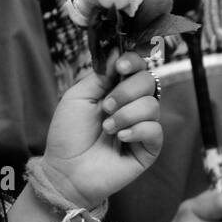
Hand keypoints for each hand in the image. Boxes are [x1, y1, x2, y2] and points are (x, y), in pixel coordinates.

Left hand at [39, 51, 161, 208]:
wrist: (65, 170)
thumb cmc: (68, 135)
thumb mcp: (78, 97)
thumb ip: (100, 75)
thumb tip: (117, 51)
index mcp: (115, 91)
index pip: (136, 67)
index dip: (133, 62)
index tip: (120, 67)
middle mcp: (132, 106)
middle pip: (148, 82)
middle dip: (126, 92)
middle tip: (106, 107)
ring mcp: (141, 127)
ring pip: (152, 105)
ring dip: (126, 114)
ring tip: (107, 128)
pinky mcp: (148, 149)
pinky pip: (155, 130)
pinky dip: (137, 130)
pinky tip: (120, 138)